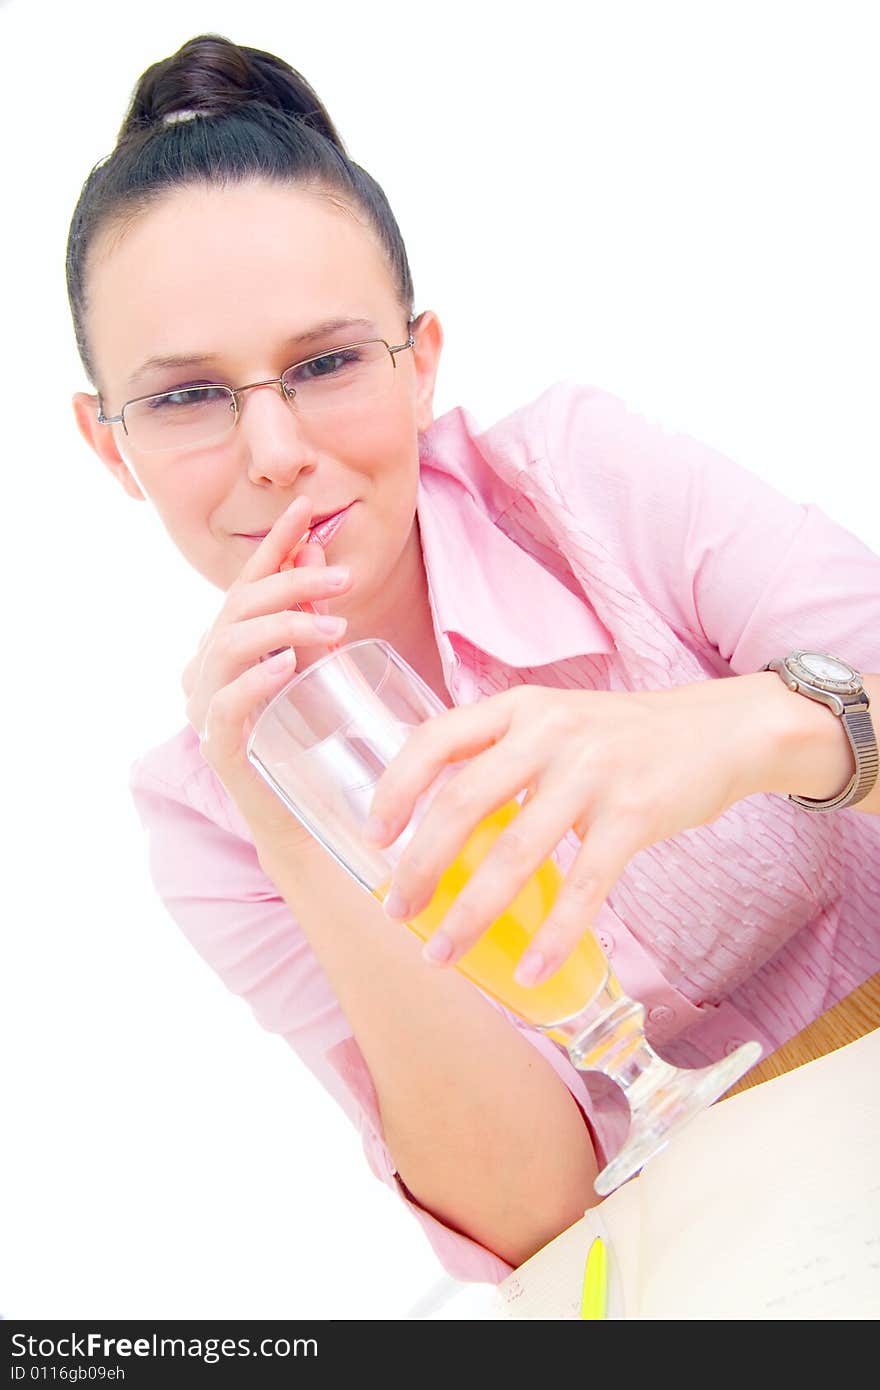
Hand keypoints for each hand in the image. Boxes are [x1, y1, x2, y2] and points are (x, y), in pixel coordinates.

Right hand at [182, 495, 351, 842]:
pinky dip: (256, 679)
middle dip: (292, 583)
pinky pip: (227, 703)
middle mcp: (207, 668)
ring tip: (334, 626)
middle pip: (239, 607)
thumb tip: (317, 554)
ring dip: (284, 626)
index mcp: (228, 644)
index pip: (248, 583)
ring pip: (230, 645)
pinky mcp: (218, 744)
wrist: (303, 816)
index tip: (306, 508)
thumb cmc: (310, 739)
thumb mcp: (316, 666)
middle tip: (345, 579)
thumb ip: (311, 616)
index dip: (275, 544)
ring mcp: (206, 705)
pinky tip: (286, 665)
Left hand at [365, 679, 764, 986]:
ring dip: (471, 913)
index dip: (396, 789)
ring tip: (442, 953)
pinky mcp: (634, 813)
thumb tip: (442, 820)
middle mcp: (549, 732)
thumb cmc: (627, 737)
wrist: (721, 730)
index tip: (374, 837)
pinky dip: (553, 936)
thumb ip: (506, 754)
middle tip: (398, 910)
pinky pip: (583, 887)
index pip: (436, 738)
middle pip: (462, 803)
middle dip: (421, 866)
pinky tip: (530, 971)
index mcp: (520, 707)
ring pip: (513, 854)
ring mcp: (593, 771)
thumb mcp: (558, 721)